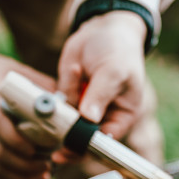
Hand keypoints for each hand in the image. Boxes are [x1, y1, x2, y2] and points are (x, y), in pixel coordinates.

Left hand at [57, 10, 147, 150]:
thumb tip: (88, 118)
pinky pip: (57, 103)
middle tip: (57, 120)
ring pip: (65, 122)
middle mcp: (103, 118)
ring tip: (77, 71)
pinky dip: (60, 89)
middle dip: (68, 131)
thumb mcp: (114, 72)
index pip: (104, 142)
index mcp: (122, 117)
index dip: (87, 147)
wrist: (104, 30)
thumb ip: (100, 95)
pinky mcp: (69, 97)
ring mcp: (84, 109)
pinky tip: (74, 69)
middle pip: (81, 138)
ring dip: (63, 106)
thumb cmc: (119, 51)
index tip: (68, 148)